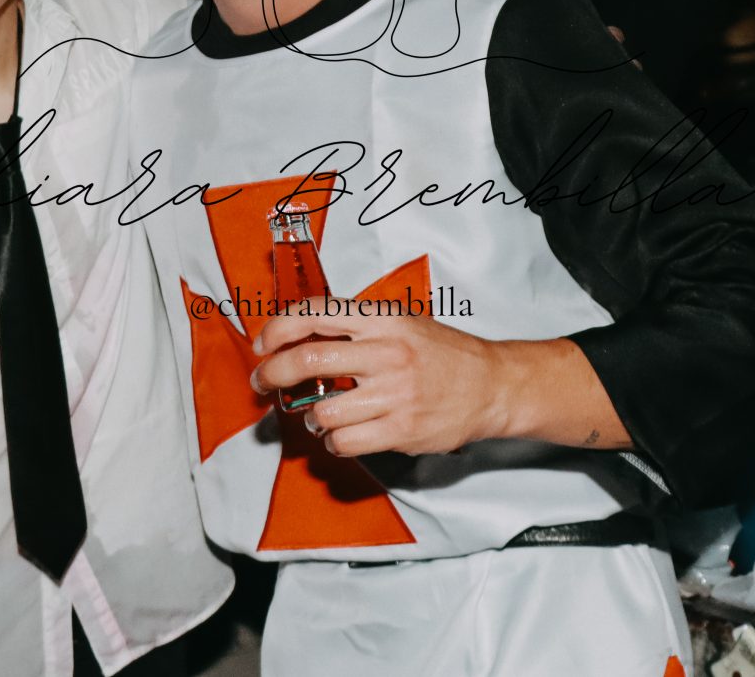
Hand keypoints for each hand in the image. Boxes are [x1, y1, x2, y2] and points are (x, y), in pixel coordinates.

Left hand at [250, 303, 508, 456]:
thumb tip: (299, 336)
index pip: (314, 313)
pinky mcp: (400, 431)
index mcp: (382, 319)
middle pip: (306, 361)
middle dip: (271, 374)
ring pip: (321, 411)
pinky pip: (343, 442)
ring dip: (309, 418)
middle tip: (263, 381)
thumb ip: (356, 326)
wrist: (491, 385)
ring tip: (320, 416)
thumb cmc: (443, 354)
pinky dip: (334, 441)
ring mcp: (393, 394)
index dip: (277, 329)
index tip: (263, 345)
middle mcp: (385, 353)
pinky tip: (344, 434)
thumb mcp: (401, 322)